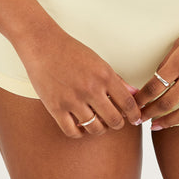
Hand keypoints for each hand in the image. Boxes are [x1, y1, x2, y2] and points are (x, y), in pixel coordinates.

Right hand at [18, 27, 141, 137]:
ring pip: (95, 128)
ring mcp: (73, 100)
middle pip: (114, 120)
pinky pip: (73, 132)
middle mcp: (91, 89)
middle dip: (118, 124)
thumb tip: (133, 93)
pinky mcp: (56, 108)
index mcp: (104, 75)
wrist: (43, 45)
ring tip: (98, 123)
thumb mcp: (98, 61)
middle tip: (116, 122)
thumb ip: (116, 79)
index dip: (134, 114)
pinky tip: (80, 126)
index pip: (127, 103)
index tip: (136, 120)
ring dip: (99, 128)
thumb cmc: (71, 51)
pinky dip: (79, 133)